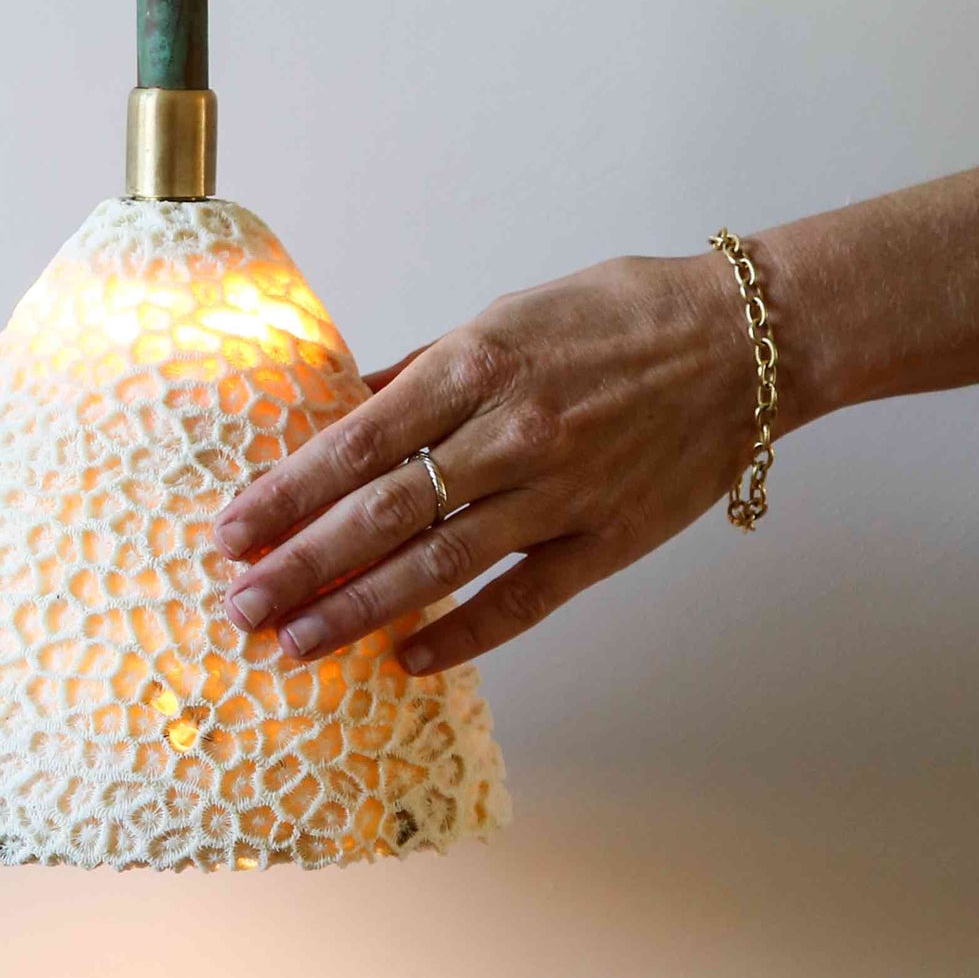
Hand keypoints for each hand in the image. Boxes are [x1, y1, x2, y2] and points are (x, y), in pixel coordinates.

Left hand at [211, 252, 755, 673]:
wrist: (747, 341)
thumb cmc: (618, 316)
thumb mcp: (503, 317)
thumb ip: (419, 373)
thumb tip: (339, 411)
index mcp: (477, 366)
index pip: (356, 444)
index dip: (286, 495)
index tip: (231, 531)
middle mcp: (512, 434)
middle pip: (383, 515)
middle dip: (301, 565)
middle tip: (239, 608)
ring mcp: (562, 493)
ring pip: (439, 566)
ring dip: (358, 610)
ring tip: (294, 643)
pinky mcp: (609, 540)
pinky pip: (522, 601)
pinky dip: (461, 636)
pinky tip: (406, 661)